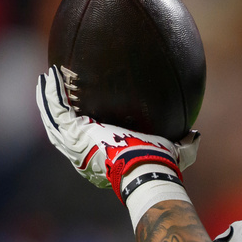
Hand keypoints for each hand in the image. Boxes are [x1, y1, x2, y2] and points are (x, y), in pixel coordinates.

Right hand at [36, 65, 199, 200]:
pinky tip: (51, 74)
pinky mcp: (72, 132)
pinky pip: (56, 108)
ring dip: (46, 98)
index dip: (81, 127)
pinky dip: (51, 92)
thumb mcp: (176, 152)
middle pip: (63, 129)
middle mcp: (83, 152)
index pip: (88, 140)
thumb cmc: (159, 164)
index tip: (83, 114)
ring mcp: (75, 144)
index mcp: (103, 155)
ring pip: (54, 118)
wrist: (146, 167)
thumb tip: (196, 133)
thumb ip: (186, 144)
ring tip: (45, 80)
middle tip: (55, 92)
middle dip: (56, 111)